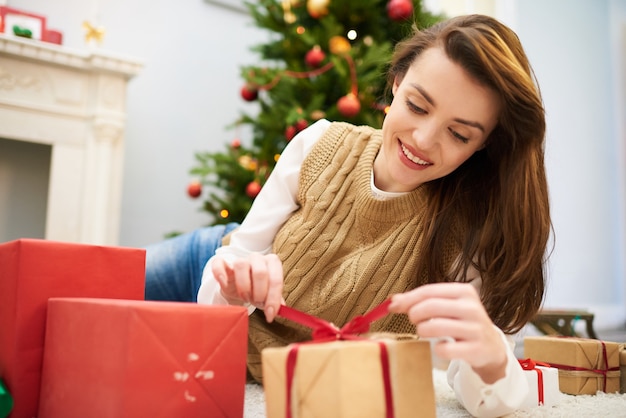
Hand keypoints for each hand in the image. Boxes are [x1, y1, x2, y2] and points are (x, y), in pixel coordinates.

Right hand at [211, 253, 283, 322]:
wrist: (240, 286)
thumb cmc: (258, 289)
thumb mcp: (269, 294)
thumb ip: (276, 300)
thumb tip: (281, 310)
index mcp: (272, 263)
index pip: (276, 279)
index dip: (273, 299)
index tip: (270, 314)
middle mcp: (257, 258)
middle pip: (260, 272)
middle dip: (259, 293)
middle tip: (256, 303)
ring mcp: (240, 259)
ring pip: (241, 265)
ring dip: (244, 286)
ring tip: (245, 297)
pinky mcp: (224, 264)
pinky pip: (219, 263)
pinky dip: (220, 273)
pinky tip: (224, 283)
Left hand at [388, 282, 507, 382]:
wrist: (490, 346)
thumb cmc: (462, 322)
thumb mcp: (447, 306)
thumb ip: (421, 301)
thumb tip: (393, 301)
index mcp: (464, 292)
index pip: (429, 291)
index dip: (408, 299)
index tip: (393, 306)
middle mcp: (472, 308)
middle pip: (432, 306)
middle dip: (415, 314)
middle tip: (413, 320)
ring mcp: (476, 329)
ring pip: (436, 327)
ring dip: (423, 330)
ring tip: (425, 331)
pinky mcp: (476, 349)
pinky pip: (445, 349)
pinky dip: (437, 349)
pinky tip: (442, 346)